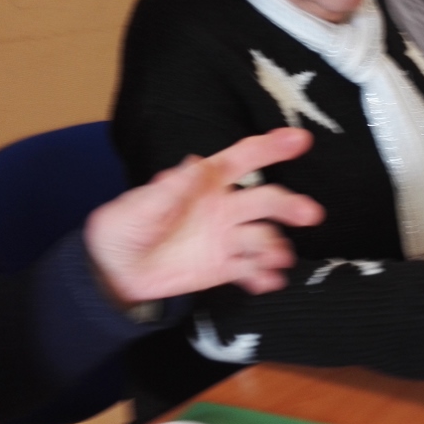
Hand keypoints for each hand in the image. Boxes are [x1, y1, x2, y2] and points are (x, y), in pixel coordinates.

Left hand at [85, 128, 323, 303]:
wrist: (114, 273)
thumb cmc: (122, 228)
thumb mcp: (138, 207)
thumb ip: (169, 189)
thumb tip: (197, 162)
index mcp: (204, 183)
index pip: (243, 159)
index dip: (271, 148)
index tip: (299, 140)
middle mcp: (223, 207)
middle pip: (265, 200)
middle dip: (289, 204)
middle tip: (309, 213)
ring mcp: (226, 238)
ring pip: (263, 238)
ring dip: (275, 247)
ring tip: (276, 261)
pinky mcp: (223, 267)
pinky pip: (251, 270)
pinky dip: (264, 277)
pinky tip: (269, 282)